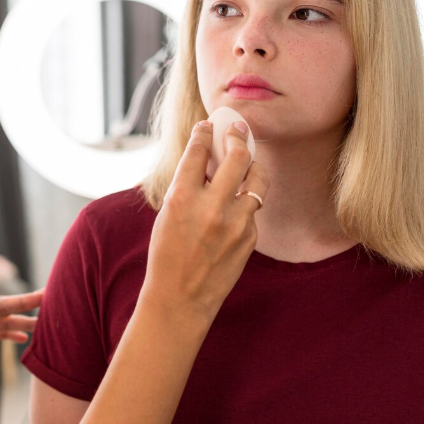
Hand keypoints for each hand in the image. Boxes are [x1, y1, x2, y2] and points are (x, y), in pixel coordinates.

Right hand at [141, 120, 269, 322]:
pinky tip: (235, 205)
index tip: (209, 125)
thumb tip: (207, 159)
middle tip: (238, 129)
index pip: (198, 151)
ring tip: (248, 160)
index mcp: (181, 198)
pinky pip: (252, 209)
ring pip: (256, 179)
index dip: (205, 133)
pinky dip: (244, 202)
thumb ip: (187, 186)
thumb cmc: (166, 254)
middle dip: (238, 136)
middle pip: (237, 157)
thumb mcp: (167, 214)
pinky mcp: (249, 237)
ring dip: (253, 165)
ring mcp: (234, 223)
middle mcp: (211, 207)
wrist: (180, 297)